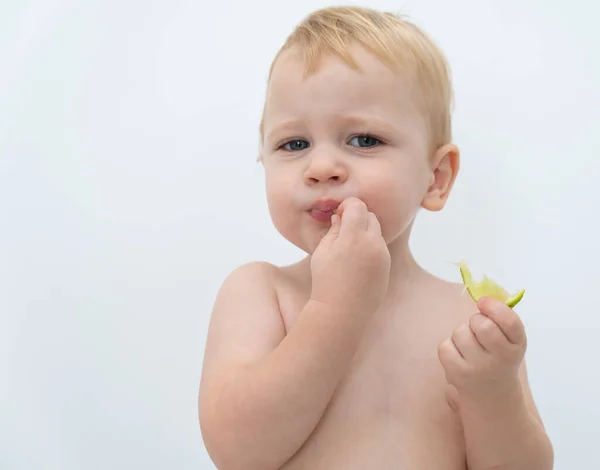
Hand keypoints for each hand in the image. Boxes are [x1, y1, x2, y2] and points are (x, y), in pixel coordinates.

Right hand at [310, 197, 390, 315]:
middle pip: (370, 216)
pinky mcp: (387, 267)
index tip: (340, 214)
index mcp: (354, 237)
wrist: (341, 311)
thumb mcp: (323, 252)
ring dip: (365, 233)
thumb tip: (340, 217)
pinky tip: (357, 263)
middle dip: (358, 218)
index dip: (348, 206)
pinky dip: (370, 248)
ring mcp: (383, 256)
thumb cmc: (326, 281)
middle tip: (344, 230)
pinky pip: (380, 249)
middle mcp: (372, 243)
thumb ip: (334, 230)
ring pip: (377, 232)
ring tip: (349, 250)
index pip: (357, 206)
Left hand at [438, 296, 526, 403]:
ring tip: (470, 347)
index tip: (483, 303)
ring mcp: (478, 368)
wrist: (492, 395)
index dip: (494, 307)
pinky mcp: (457, 374)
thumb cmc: (499, 358)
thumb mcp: (510, 340)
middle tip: (479, 330)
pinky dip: (449, 347)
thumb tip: (484, 295)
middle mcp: (500, 359)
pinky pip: (445, 346)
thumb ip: (501, 317)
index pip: (509, 322)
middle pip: (481, 324)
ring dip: (462, 334)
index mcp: (516, 346)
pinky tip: (459, 356)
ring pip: (460, 332)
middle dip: (476, 321)